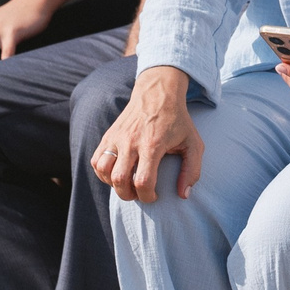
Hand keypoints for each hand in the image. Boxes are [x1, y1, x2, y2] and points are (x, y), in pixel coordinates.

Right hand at [91, 66, 202, 201]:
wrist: (157, 93)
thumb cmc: (178, 121)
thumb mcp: (194, 143)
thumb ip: (192, 170)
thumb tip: (183, 195)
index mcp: (152, 144)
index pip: (143, 181)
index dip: (147, 196)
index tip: (154, 196)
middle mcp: (131, 141)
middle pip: (119, 179)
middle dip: (128, 195)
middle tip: (139, 193)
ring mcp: (116, 138)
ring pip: (103, 170)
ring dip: (113, 184)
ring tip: (127, 183)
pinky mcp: (108, 136)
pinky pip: (96, 161)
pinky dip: (102, 173)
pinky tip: (117, 173)